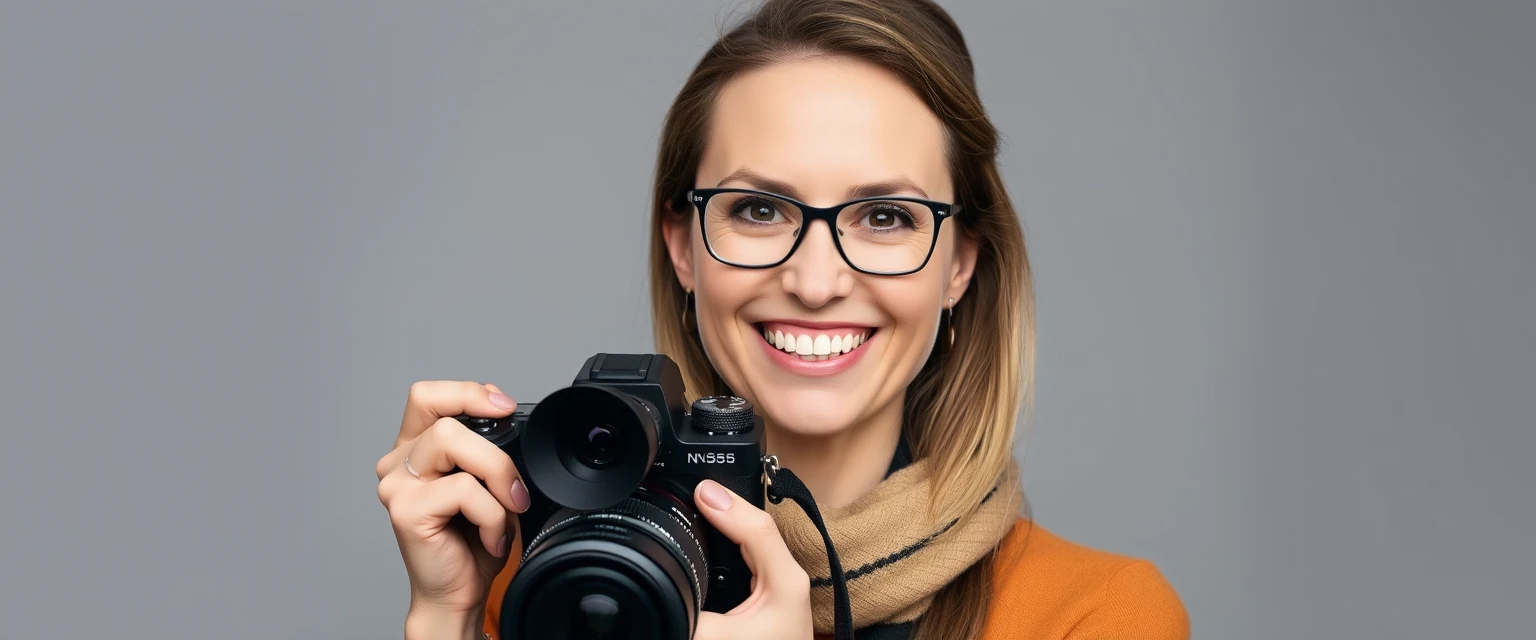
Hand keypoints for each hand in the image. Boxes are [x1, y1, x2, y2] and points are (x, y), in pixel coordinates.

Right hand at [375, 381, 531, 622]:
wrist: (458, 592)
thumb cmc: (471, 541)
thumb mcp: (486, 482)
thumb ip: (485, 447)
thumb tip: (505, 416)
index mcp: (415, 448)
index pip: (427, 396)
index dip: (466, 393)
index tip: (502, 407)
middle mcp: (398, 462)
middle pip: (446, 420)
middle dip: (495, 453)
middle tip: (515, 489)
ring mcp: (397, 486)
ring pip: (452, 443)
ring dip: (496, 477)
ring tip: (507, 510)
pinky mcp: (405, 511)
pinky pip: (463, 490)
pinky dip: (492, 514)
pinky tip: (492, 537)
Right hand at [692, 479, 814, 639]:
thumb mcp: (721, 637)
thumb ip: (691, 613)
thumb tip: (661, 595)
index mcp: (786, 581)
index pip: (758, 526)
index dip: (725, 505)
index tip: (697, 490)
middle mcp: (786, 577)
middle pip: (751, 525)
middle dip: (719, 507)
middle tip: (686, 490)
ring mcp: (777, 586)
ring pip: (746, 539)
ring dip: (719, 524)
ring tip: (690, 506)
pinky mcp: (764, 596)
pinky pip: (740, 558)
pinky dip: (719, 545)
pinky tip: (698, 543)